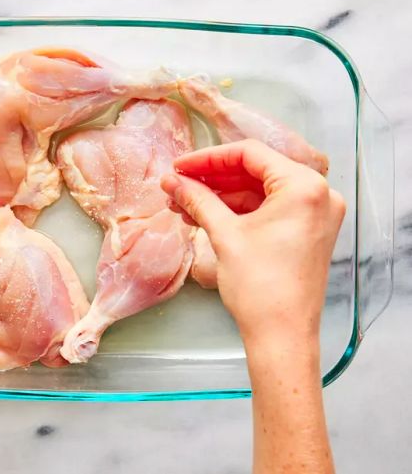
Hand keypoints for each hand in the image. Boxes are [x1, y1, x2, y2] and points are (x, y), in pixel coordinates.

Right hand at [160, 140, 345, 346]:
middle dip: (211, 179)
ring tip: (183, 204)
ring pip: (258, 192)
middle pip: (255, 171)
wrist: (282, 336)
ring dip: (220, 196)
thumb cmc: (260, 286)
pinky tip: (204, 215)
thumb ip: (197, 200)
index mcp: (304, 187)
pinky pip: (267, 210)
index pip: (250, 154)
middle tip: (177, 185)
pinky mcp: (306, 232)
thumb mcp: (224, 235)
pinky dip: (237, 211)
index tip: (179, 167)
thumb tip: (171, 181)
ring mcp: (314, 214)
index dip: (208, 159)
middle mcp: (318, 194)